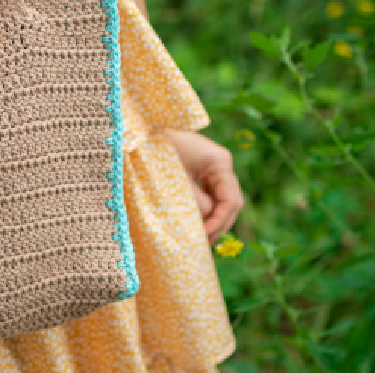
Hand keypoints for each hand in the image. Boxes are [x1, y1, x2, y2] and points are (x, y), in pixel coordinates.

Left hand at [163, 128, 244, 245]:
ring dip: (215, 218)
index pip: (230, 200)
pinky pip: (212, 193)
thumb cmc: (156, 152)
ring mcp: (214, 166)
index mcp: (219, 162)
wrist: (143, 131)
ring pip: (223, 199)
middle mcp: (222, 163)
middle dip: (220, 223)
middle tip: (205, 243)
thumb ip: (195, 203)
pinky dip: (208, 208)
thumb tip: (207, 223)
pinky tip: (199, 223)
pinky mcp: (205, 169)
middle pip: (232, 201)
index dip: (220, 221)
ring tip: (202, 238)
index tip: (205, 236)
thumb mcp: (176, 181)